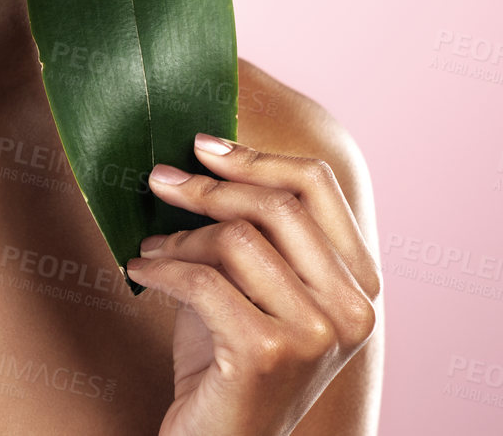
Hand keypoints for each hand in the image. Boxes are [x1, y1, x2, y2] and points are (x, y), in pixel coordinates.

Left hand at [125, 133, 380, 435]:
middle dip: (207, 187)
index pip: (318, 185)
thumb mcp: (254, 285)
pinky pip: (201, 280)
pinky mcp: (269, 352)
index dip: (255, 156)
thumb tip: (206, 151)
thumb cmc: (230, 357)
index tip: (201, 146)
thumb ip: (254, 229)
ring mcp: (317, 332)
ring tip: (152, 250)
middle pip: (276, 205)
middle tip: (157, 182)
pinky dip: (160, 269)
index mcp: (361, 284)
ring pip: (234, 239)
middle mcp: (354, 308)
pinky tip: (141, 272)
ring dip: (178, 238)